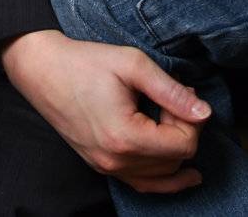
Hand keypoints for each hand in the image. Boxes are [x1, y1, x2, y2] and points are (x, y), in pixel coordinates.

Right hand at [1, 29, 210, 193]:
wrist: (43, 70)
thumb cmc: (86, 62)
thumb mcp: (134, 65)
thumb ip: (172, 91)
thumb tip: (204, 113)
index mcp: (125, 138)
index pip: (183, 145)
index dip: (191, 118)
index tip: (182, 92)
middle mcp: (115, 161)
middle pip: (175, 162)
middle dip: (185, 130)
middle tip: (175, 99)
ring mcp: (106, 168)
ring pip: (162, 178)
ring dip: (175, 151)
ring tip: (173, 119)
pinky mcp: (101, 166)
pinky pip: (141, 184)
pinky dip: (164, 178)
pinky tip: (181, 171)